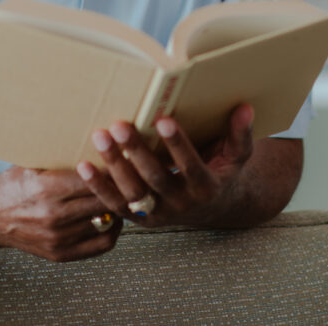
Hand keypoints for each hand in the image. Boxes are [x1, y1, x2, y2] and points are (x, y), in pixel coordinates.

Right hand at [0, 165, 121, 261]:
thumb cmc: (14, 184)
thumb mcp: (33, 162)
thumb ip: (62, 153)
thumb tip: (97, 136)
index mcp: (47, 189)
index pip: (94, 178)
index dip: (113, 168)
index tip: (126, 158)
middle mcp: (53, 216)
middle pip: (103, 200)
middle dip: (120, 187)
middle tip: (132, 175)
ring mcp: (58, 238)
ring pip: (105, 221)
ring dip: (117, 207)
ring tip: (125, 193)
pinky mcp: (60, 254)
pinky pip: (101, 244)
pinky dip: (112, 230)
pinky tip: (113, 216)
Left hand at [77, 103, 255, 227]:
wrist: (212, 208)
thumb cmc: (222, 172)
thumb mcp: (238, 156)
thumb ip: (240, 134)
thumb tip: (245, 109)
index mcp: (206, 188)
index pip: (191, 166)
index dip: (178, 144)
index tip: (164, 120)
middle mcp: (181, 204)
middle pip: (156, 178)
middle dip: (137, 152)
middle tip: (120, 125)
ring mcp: (157, 213)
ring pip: (132, 192)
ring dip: (114, 165)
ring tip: (100, 136)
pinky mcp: (138, 218)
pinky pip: (115, 204)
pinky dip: (98, 186)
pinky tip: (83, 165)